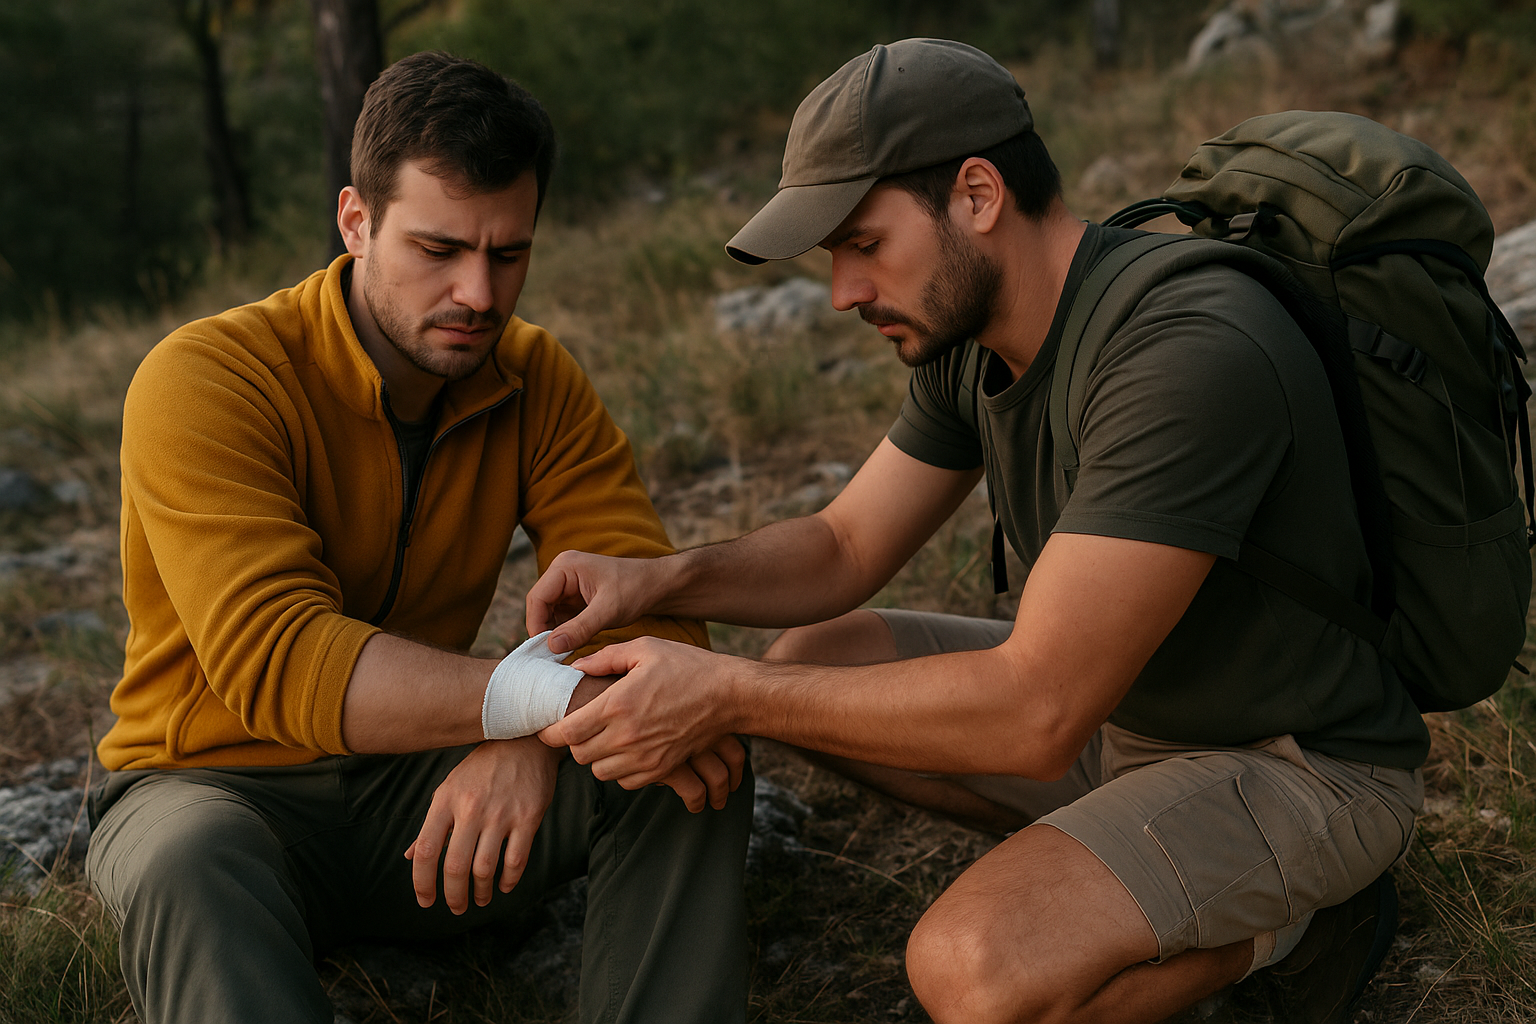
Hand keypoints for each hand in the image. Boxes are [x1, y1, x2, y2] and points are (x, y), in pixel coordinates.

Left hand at [404, 737, 559, 913]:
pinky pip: (516, 859)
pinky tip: (504, 886)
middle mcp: (471, 808)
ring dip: (481, 892)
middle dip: (454, 896)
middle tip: (457, 908)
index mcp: (446, 800)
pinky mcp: (529, 816)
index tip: (426, 901)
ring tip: (481, 899)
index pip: (426, 851)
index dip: (422, 883)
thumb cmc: (481, 768)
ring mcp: (501, 813)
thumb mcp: (449, 789)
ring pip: (485, 868)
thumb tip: (411, 855)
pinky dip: (509, 880)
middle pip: (455, 866)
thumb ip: (432, 824)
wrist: (524, 741)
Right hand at [525, 550, 655, 653]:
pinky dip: (564, 631)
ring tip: (562, 653)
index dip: (536, 624)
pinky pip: (561, 616)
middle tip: (550, 655)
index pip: (537, 597)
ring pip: (549, 613)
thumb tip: (551, 646)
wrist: (657, 585)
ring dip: (554, 633)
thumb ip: (580, 628)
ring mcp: (568, 584)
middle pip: (540, 605)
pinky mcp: (575, 596)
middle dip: (544, 630)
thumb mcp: (608, 611)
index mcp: (565, 566)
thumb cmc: (635, 589)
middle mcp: (562, 572)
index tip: (544, 650)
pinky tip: (571, 645)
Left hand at [564, 670, 744, 811]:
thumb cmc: (687, 666)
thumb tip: (573, 667)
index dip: (549, 733)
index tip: (548, 728)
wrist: (729, 695)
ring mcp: (645, 756)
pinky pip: (624, 781)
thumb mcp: (644, 648)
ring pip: (599, 771)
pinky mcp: (661, 768)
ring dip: (596, 757)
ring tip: (604, 737)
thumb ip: (604, 658)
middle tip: (579, 727)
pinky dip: (619, 770)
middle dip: (573, 743)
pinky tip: (626, 750)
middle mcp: (626, 735)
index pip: (566, 732)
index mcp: (617, 704)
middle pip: (578, 754)